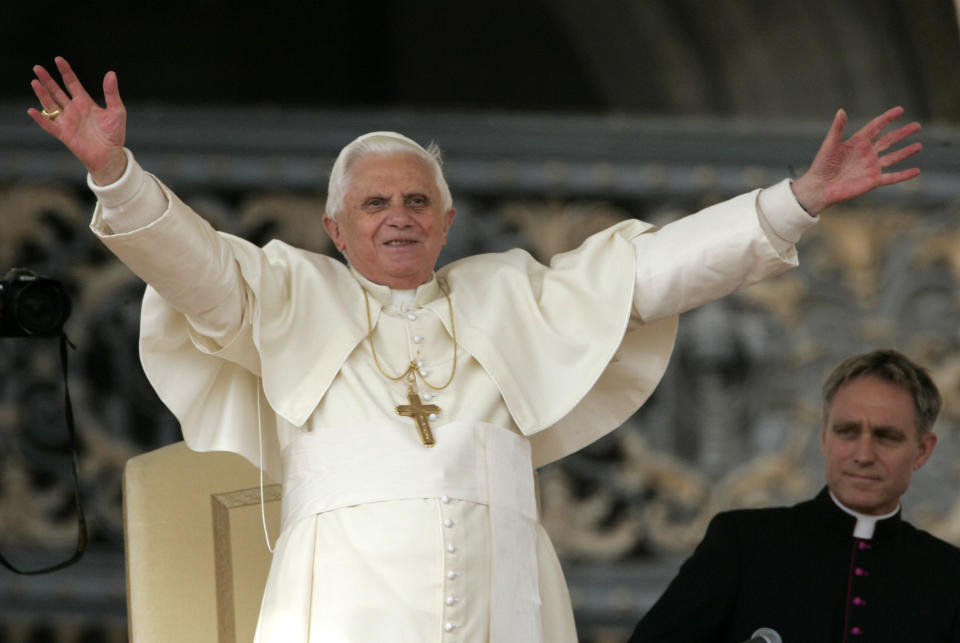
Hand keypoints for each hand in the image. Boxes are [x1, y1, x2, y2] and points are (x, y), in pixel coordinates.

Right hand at [28, 57, 127, 185]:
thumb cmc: (114, 134)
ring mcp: (67, 121)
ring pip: (50, 105)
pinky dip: (41, 118)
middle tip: (37, 68)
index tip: (58, 59)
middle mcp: (74, 110)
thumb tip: (111, 73)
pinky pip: (49, 125)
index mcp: (85, 103)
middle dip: (47, 80)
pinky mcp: (64, 134)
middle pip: (57, 91)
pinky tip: (32, 110)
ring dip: (42, 94)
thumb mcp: (117, 111)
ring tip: (35, 82)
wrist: (111, 156)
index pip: (72, 83)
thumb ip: (111, 93)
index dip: (65, 71)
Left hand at [790, 107, 920, 215]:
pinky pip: (892, 177)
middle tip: (917, 126)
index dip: (887, 118)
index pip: (876, 126)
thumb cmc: (821, 165)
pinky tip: (916, 171)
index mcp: (857, 142)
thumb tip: (841, 111)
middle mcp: (866, 153)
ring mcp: (871, 167)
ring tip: (919, 145)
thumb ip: (837, 129)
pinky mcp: (873, 181)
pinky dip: (904, 175)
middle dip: (902, 133)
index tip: (900, 110)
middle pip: (889, 140)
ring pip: (893, 157)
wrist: (819, 187)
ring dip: (906, 151)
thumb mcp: (830, 145)